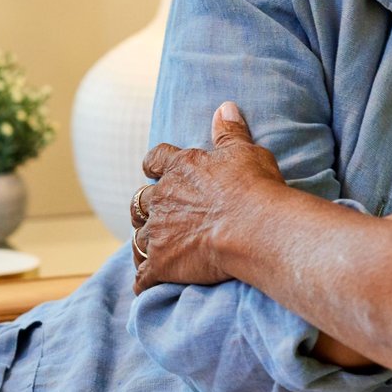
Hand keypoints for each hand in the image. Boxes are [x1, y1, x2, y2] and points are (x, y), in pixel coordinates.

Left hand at [132, 102, 284, 292]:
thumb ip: (230, 131)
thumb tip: (226, 106)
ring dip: (143, 242)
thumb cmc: (254, 187)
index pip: (155, 159)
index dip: (153, 164)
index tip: (153, 168)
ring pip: (138, 237)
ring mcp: (159, 232)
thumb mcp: (245, 151)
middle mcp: (162, 198)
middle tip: (156, 214)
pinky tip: (146, 286)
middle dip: (146, 207)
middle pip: (140, 201)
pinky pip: (143, 275)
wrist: (253, 227)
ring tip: (151, 249)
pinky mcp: (161, 264)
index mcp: (180, 168)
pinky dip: (144, 280)